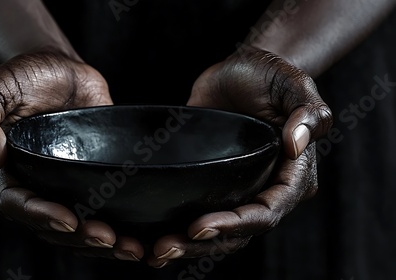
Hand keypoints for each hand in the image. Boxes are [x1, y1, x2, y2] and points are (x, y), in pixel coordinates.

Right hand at [0, 47, 143, 261]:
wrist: (60, 67)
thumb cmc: (22, 77)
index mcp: (5, 172)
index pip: (17, 204)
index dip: (41, 216)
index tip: (69, 219)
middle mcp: (34, 186)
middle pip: (51, 226)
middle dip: (79, 237)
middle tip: (108, 238)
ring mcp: (64, 186)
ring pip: (78, 228)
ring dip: (101, 243)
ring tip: (129, 248)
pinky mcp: (90, 181)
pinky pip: (101, 210)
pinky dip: (118, 226)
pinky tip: (138, 236)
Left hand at [147, 45, 332, 266]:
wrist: (241, 69)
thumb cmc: (271, 75)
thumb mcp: (294, 83)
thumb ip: (307, 111)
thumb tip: (295, 144)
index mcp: (291, 176)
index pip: (266, 212)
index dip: (234, 224)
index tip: (198, 227)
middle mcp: (266, 189)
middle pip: (238, 232)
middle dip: (203, 244)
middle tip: (164, 248)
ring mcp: (238, 188)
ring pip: (218, 231)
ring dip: (188, 245)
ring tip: (154, 251)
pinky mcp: (214, 182)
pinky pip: (199, 211)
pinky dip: (178, 227)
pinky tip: (151, 236)